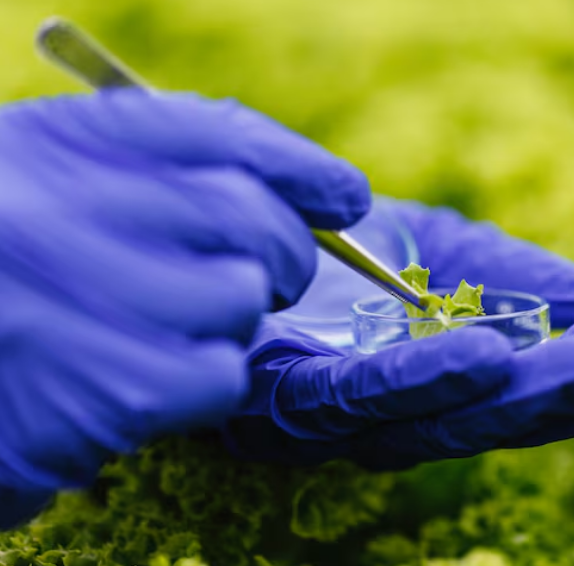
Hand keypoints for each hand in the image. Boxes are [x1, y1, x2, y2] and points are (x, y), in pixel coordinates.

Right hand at [0, 89, 368, 525]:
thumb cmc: (13, 282)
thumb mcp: (57, 193)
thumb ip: (159, 176)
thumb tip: (322, 194)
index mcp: (54, 148)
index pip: (213, 132)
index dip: (298, 165)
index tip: (345, 195)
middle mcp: (62, 207)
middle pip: (247, 214)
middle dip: (284, 254)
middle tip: (272, 279)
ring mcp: (80, 297)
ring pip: (242, 299)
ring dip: (230, 323)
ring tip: (163, 334)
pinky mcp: (109, 392)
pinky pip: (221, 375)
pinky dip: (206, 382)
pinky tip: (148, 383)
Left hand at [224, 203, 573, 469]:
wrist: (230, 225)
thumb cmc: (339, 253)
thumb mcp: (442, 250)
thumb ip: (513, 279)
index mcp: (452, 382)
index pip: (546, 383)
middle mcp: (407, 416)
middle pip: (512, 415)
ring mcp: (345, 420)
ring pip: (448, 420)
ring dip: (533, 391)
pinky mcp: (280, 401)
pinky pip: (355, 396)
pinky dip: (423, 380)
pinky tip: (485, 356)